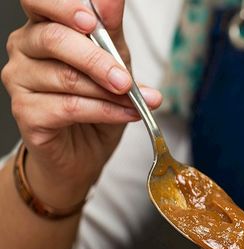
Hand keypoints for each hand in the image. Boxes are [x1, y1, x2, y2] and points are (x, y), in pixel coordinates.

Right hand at [1, 0, 161, 208]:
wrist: (86, 150)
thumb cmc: (98, 101)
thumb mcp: (115, 62)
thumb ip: (111, 33)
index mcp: (43, 27)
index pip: (39, 2)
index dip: (63, 7)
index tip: (92, 22)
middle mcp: (24, 48)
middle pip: (53, 39)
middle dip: (98, 59)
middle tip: (125, 80)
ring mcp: (19, 80)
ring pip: (66, 77)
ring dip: (108, 92)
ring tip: (134, 102)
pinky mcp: (25, 112)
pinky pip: (68, 107)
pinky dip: (104, 111)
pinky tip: (125, 115)